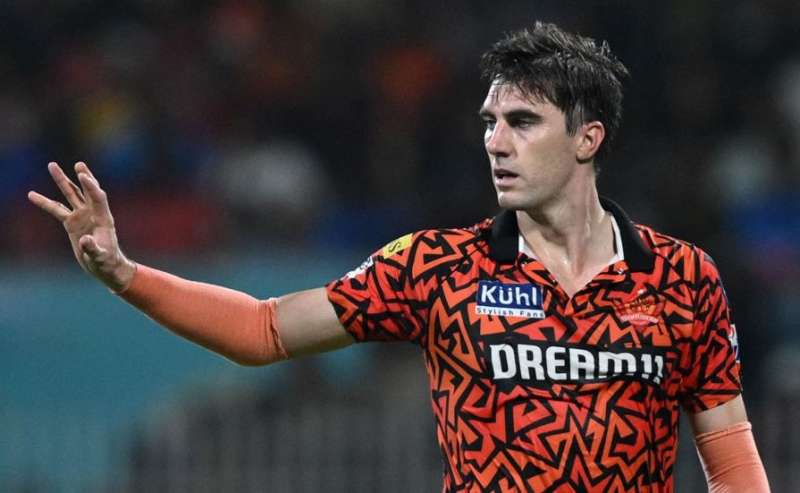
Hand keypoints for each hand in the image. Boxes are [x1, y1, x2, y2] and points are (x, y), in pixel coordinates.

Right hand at [28, 162, 135, 291]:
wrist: (104, 266)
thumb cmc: (107, 261)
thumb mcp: (101, 257)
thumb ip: (93, 248)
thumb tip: (85, 240)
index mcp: (103, 219)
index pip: (98, 198)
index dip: (91, 186)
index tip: (83, 175)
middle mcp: (93, 213)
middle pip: (86, 191)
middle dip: (82, 177)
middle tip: (78, 164)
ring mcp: (82, 216)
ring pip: (71, 195)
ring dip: (62, 181)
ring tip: (52, 165)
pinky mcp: (72, 223)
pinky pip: (56, 209)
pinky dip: (45, 202)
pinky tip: (31, 195)